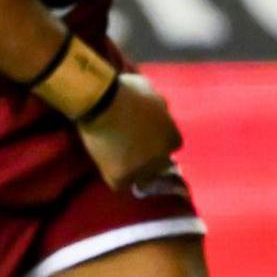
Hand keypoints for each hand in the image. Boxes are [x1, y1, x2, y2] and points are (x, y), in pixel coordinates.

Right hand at [77, 72, 181, 189]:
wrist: (103, 101)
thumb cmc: (125, 91)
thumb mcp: (151, 92)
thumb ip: (159, 105)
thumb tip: (161, 107)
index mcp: (173, 137)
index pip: (170, 147)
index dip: (156, 143)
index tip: (143, 139)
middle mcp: (163, 156)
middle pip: (158, 166)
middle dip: (146, 160)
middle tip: (127, 151)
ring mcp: (144, 169)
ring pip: (139, 178)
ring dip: (130, 171)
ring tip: (113, 158)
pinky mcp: (123, 177)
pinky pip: (119, 184)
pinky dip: (112, 177)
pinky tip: (105, 165)